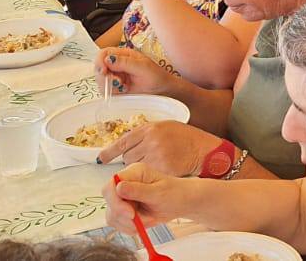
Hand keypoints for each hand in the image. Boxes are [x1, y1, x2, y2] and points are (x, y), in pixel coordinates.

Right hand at [96, 47, 174, 96]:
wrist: (164, 90)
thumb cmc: (157, 76)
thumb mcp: (143, 66)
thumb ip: (125, 62)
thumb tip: (107, 59)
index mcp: (123, 54)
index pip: (103, 53)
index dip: (100, 61)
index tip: (104, 70)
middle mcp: (116, 65)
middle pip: (98, 67)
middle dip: (105, 76)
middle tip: (117, 81)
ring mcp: (115, 76)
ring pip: (100, 80)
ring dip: (110, 85)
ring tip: (124, 86)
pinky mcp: (115, 88)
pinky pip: (105, 90)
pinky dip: (112, 92)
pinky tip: (124, 90)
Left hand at [98, 119, 224, 176]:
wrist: (205, 150)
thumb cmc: (187, 138)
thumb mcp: (166, 127)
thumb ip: (147, 133)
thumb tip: (128, 143)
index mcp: (150, 128)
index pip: (123, 141)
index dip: (110, 152)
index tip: (101, 159)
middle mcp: (151, 141)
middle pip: (128, 157)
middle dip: (133, 159)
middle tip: (146, 159)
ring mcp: (157, 156)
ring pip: (136, 168)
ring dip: (140, 169)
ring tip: (156, 163)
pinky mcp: (162, 170)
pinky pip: (147, 177)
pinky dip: (150, 178)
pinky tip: (161, 170)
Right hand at [106, 163, 198, 230]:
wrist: (182, 203)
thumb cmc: (175, 194)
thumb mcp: (159, 193)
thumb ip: (138, 190)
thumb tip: (118, 187)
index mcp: (133, 172)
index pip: (111, 184)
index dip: (116, 201)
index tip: (130, 214)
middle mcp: (125, 183)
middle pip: (109, 201)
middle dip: (123, 215)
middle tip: (139, 221)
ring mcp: (123, 197)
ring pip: (112, 215)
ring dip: (128, 223)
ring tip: (148, 220)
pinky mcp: (124, 209)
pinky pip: (118, 223)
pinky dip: (129, 227)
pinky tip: (144, 223)